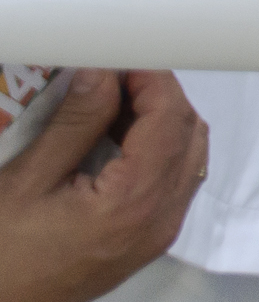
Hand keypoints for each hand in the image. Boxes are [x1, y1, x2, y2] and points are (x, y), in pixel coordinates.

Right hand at [0, 69, 206, 301]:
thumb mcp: (27, 181)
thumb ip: (75, 123)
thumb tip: (102, 73)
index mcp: (135, 203)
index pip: (170, 119)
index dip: (153, 79)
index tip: (123, 55)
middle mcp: (159, 221)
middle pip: (188, 135)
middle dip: (160, 97)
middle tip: (114, 74)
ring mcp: (155, 237)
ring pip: (186, 159)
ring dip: (160, 123)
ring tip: (109, 101)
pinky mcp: (142, 245)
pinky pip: (171, 185)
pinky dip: (156, 152)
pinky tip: (115, 139)